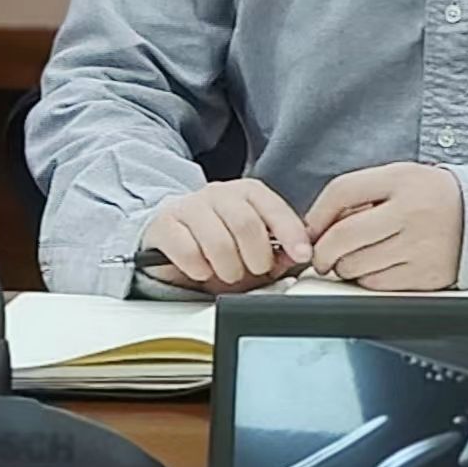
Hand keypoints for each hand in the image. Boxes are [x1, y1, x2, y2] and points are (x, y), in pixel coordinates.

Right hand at [142, 179, 311, 290]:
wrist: (171, 230)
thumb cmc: (218, 236)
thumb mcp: (251, 240)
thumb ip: (276, 247)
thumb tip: (297, 255)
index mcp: (246, 192)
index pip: (273, 208)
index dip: (290, 232)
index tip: (302, 254)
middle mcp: (218, 193)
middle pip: (246, 224)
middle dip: (257, 256)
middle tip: (257, 270)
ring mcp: (190, 207)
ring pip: (218, 240)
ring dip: (229, 267)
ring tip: (229, 274)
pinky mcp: (165, 225)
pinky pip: (188, 251)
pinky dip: (200, 269)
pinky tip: (203, 271)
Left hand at [305, 162, 464, 290]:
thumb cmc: (431, 197)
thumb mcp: (400, 178)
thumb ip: (361, 193)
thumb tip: (317, 225)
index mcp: (401, 179)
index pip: (342, 190)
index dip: (317, 214)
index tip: (310, 228)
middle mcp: (410, 212)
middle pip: (343, 236)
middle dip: (323, 251)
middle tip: (322, 255)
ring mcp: (418, 246)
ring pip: (355, 266)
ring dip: (345, 267)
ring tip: (354, 259)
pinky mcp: (425, 276)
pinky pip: (376, 286)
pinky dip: (367, 281)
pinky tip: (376, 268)